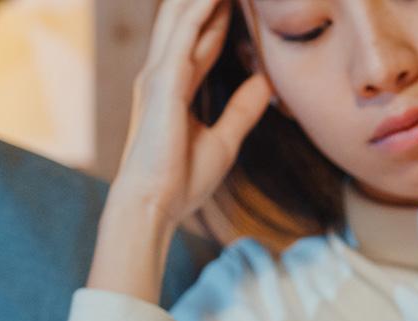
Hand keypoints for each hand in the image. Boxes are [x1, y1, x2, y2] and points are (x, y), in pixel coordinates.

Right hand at [112, 0, 272, 227]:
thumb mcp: (224, 141)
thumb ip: (242, 109)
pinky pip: (186, 30)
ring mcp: (160, 73)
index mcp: (175, 87)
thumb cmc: (180, 180)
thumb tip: (266, 84)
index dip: (221, 13)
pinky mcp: (164, 80)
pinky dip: (203, 7)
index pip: (204, 38)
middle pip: (188, 17)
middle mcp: (163, 73)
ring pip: (183, 14)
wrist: (152, 204)